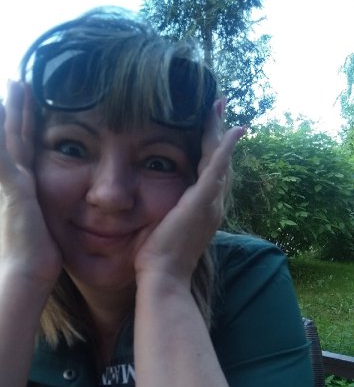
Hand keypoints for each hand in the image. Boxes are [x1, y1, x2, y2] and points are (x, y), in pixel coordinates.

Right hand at [0, 81, 62, 287]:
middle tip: (16, 85)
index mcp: (28, 191)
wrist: (29, 274)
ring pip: (8, 138)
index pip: (29, 153)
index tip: (33, 109)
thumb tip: (84, 217)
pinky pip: (1, 150)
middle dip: (18, 112)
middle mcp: (17, 183)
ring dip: (8, 110)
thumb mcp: (55, 230)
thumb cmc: (42, 259)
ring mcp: (11, 184)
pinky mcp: (11, 187)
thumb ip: (60, 216)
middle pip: (17, 139)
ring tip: (9, 83)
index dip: (29, 130)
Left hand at [134, 100, 244, 284]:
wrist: (164, 278)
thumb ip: (166, 214)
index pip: (210, 174)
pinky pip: (216, 169)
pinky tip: (231, 129)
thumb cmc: (158, 261)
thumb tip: (156, 208)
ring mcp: (211, 204)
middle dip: (219, 134)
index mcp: (204, 211)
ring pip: (220, 160)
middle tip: (218, 108)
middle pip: (221, 163)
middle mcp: (214, 206)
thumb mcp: (164, 230)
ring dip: (220, 132)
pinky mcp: (202, 202)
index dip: (213, 151)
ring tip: (218, 108)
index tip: (212, 130)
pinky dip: (225, 148)